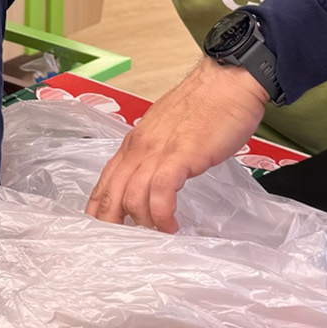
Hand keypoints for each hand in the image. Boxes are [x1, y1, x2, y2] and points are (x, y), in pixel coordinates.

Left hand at [85, 57, 267, 232]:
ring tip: (157, 235)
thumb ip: (159, 151)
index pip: (107, 177)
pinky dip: (162, 213)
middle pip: (112, 190)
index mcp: (136, 140)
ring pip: (133, 195)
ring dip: (142, 222)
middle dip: (110, 221)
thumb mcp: (170, 130)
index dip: (99, 204)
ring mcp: (158, 150)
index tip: (99, 226)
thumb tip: (156, 174)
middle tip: (118, 245)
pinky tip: (171, 225)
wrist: (227, 82)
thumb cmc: (206, 105)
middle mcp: (139, 146)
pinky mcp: (180, 155)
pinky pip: (160, 191)